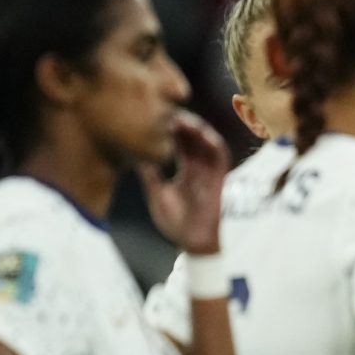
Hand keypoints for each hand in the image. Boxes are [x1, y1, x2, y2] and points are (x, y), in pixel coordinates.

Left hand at [140, 110, 229, 253]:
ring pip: (207, 143)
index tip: (157, 117)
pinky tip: (202, 133)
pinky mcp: (219, 180)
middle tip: (167, 111)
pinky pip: (220, 157)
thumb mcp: (157, 194)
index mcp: (185, 171)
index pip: (180, 144)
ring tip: (182, 119)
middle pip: (192, 139)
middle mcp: (198, 169)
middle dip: (182, 123)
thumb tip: (134, 155)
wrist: (193, 243)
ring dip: (197, 129)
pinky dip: (213, 143)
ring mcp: (209, 173)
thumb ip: (150, 174)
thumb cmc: (177, 224)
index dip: (171, 130)